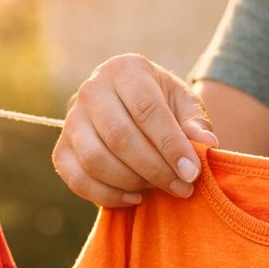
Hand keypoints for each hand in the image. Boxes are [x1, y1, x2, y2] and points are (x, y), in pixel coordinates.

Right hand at [53, 54, 220, 208]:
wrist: (132, 110)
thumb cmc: (164, 106)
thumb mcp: (185, 106)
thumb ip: (196, 124)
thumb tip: (207, 145)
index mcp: (125, 70)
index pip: (146, 110)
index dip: (170, 145)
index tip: (192, 172)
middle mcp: (92, 89)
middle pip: (119, 137)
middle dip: (154, 169)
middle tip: (181, 187)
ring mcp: (72, 120)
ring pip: (95, 160)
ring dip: (132, 182)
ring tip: (158, 188)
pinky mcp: (62, 149)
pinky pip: (77, 179)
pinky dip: (107, 196)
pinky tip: (134, 198)